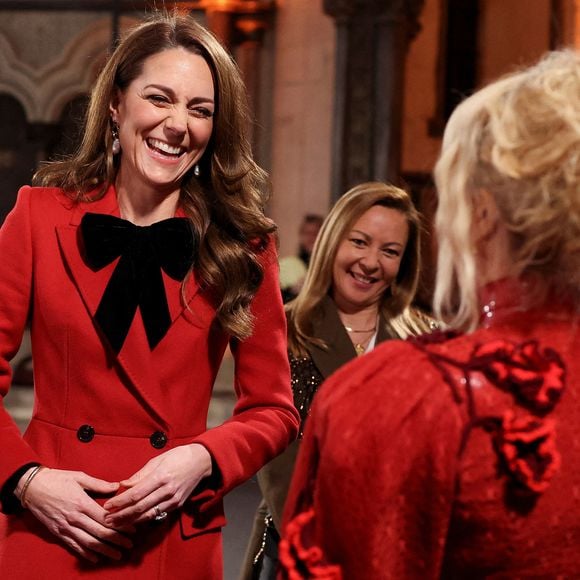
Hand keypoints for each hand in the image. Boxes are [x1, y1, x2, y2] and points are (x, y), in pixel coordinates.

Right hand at [17, 467, 133, 562]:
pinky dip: (85, 554)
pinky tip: (95, 558)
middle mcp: (75, 518)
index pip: (105, 518)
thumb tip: (117, 487)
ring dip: (104, 550)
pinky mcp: (57, 533)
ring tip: (117, 555)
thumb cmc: (58, 480)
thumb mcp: (80, 477)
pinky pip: (73, 546)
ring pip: (88, 543)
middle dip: (116, 540)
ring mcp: (65, 527)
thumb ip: (99, 484)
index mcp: (83, 503)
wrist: (32, 488)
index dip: (120, 526)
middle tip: (129, 546)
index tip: (132, 530)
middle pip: (99, 533)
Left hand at [103, 444, 211, 526]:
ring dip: (129, 521)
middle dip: (121, 515)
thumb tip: (123, 485)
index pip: (135, 494)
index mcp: (161, 476)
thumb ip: (140, 475)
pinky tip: (132, 521)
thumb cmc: (178, 456)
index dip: (120, 502)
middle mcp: (167, 490)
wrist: (201, 462)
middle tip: (106, 520)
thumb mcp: (158, 459)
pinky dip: (143, 519)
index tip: (107, 505)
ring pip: (147, 515)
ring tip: (115, 524)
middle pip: (139, 507)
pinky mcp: (177, 505)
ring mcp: (173, 499)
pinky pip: (157, 514)